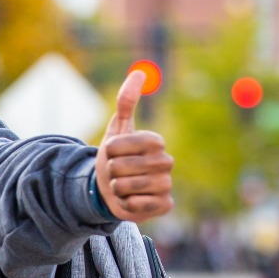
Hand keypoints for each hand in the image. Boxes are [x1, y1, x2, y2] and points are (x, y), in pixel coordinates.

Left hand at [94, 70, 174, 222]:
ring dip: (116, 187)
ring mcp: (167, 185)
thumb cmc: (115, 158)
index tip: (112, 152)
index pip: (127, 143)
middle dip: (111, 170)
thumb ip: (126, 101)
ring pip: (129, 186)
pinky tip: (130, 201)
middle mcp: (166, 162)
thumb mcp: (116, 129)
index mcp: (156, 142)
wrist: (111, 190)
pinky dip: (126, 204)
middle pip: (124, 166)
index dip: (113, 149)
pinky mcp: (164, 205)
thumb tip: (139, 72)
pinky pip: (138, 205)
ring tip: (121, 186)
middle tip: (116, 172)